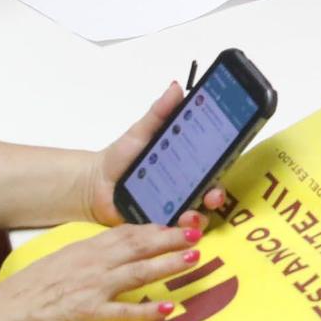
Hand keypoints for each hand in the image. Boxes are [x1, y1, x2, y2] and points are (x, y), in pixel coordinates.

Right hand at [0, 222, 196, 320]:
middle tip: (196, 234)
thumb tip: (107, 262)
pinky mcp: (85, 314)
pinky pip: (122, 312)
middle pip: (137, 247)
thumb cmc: (24, 295)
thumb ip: (83, 262)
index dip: (153, 229)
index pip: (125, 234)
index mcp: (83, 250)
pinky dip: (147, 311)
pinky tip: (168, 309)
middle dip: (169, 239)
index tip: (175, 225)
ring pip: (137, 272)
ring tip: (193, 259)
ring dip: (167, 265)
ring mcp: (89, 288)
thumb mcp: (56, 267)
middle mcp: (90, 264)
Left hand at [84, 81, 230, 227]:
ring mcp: (173, 209)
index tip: (227, 161)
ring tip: (190, 215)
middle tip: (212, 195)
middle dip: (216, 196)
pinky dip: (176, 231)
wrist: (94, 183)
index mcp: (185, 165)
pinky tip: (173, 227)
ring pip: (196, 217)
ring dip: (198, 217)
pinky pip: (173, 232)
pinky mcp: (158, 227)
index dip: (223, 165)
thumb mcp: (141, 132)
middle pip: (209, 194)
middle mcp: (184, 188)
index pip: (212, 166)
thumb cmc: (121, 156)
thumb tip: (176, 87)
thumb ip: (159, 112)